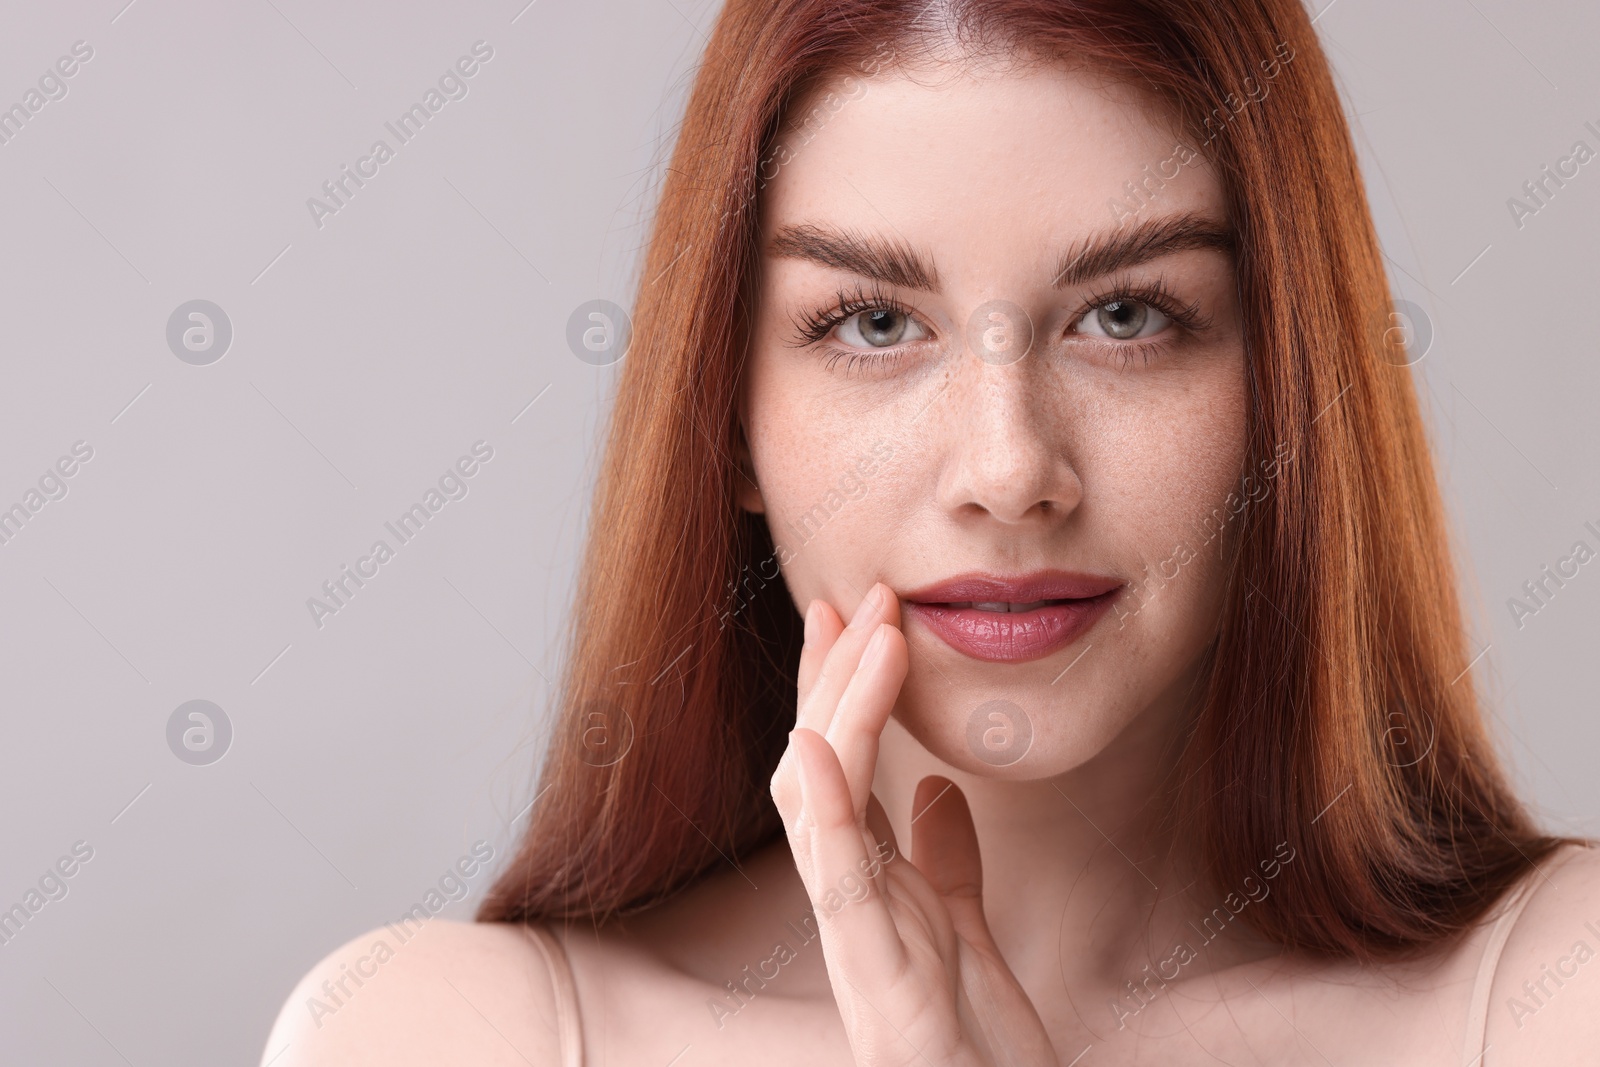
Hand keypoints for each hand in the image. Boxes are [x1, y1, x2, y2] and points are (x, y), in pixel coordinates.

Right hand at [769, 582, 1057, 1065]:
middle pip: (816, 765)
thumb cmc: (976, 1046)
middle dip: (830, 676)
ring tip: (865, 633)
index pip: (839, 765)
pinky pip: (836, 881)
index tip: (857, 615)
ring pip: (817, 803)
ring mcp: (854, 938)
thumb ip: (945, 862)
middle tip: (858, 597)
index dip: (840, 687)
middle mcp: (848, 902)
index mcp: (869, 887)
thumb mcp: (965, 933)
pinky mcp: (875, 978)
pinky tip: (816, 741)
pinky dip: (823, 807)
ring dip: (838, 710)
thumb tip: (937, 790)